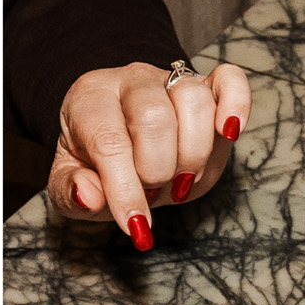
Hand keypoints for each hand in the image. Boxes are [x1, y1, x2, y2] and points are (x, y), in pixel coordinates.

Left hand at [49, 61, 251, 249]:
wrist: (118, 136)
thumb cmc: (93, 161)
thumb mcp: (66, 181)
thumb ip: (70, 191)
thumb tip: (89, 197)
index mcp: (89, 99)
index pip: (110, 142)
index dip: (126, 189)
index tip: (135, 225)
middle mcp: (131, 80)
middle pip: (155, 119)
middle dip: (157, 172)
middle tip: (151, 189)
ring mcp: (171, 80)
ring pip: (194, 100)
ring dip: (192, 155)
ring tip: (180, 178)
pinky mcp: (207, 87)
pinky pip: (229, 79)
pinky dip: (237, 104)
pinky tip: (230, 131)